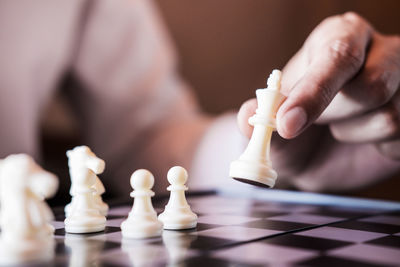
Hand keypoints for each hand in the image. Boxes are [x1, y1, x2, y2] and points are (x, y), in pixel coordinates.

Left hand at [237, 13, 399, 190]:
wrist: (317, 156)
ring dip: (352, 134)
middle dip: (334, 116)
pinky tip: (361, 139)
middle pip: (372, 85)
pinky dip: (373, 148)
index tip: (286, 125)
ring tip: (337, 129)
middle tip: (313, 125)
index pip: (336, 56)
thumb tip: (249, 118)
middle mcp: (379, 52)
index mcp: (340, 38)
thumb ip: (261, 119)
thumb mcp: (272, 126)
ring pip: (389, 115)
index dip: (312, 93)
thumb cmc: (294, 130)